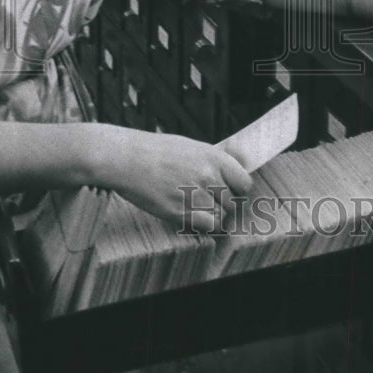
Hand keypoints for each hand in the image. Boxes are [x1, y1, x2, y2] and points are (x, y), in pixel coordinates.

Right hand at [97, 128, 252, 232]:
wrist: (128, 158)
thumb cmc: (156, 151)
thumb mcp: (191, 147)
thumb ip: (213, 160)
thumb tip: (232, 172)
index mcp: (213, 156)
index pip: (244, 183)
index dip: (238, 192)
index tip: (230, 194)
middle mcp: (208, 175)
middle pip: (233, 203)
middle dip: (224, 206)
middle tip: (209, 203)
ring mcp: (195, 194)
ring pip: (221, 217)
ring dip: (213, 217)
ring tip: (197, 209)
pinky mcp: (180, 211)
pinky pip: (207, 226)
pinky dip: (203, 226)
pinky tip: (192, 218)